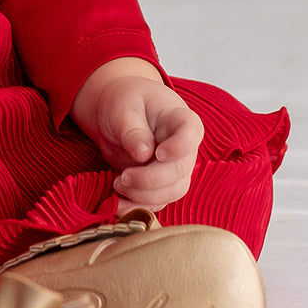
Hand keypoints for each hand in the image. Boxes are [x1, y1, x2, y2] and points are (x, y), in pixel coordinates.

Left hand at [72, 65, 203, 212]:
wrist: (118, 113)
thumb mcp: (124, 108)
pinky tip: (117, 203)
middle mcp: (184, 148)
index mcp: (181, 119)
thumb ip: (133, 129)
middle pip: (180, 171)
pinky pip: (156, 202)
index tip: (158, 153)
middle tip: (123, 176)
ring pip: (171, 192)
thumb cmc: (125, 102)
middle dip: (151, 179)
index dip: (179, 148)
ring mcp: (175, 168)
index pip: (191, 135)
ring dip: (144, 196)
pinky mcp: (161, 184)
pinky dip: (137, 206)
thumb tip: (143, 153)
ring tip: (117, 184)